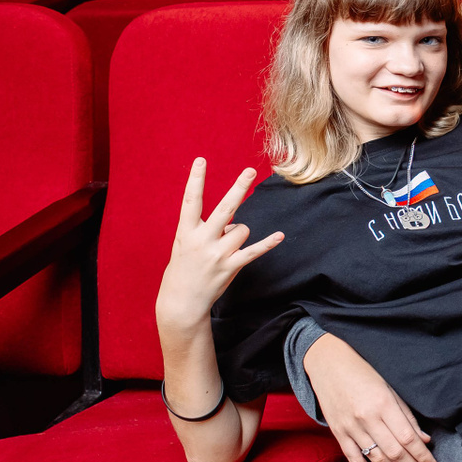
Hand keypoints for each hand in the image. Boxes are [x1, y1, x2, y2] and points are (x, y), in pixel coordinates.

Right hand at [155, 159, 281, 330]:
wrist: (181, 301)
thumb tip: (234, 220)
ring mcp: (218, 254)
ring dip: (238, 235)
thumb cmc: (184, 268)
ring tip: (224, 248)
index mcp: (186, 232)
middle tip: (250, 170)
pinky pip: (254, 251)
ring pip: (242, 229)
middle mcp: (202, 240)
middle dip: (238, 189)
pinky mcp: (231, 266)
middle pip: (225, 209)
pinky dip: (268, 244)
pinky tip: (280, 236)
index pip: (191, 201)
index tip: (201, 160)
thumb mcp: (186, 244)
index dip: (196, 180)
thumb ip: (206, 229)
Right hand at [303, 332, 435, 461]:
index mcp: (383, 404)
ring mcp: (350, 428)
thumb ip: (407, 415)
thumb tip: (424, 439)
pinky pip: (353, 459)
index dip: (422, 455)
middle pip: (395, 452)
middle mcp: (366, 418)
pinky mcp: (338, 433)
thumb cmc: (364, 372)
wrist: (328, 364)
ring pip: (377, 458)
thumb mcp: (391, 388)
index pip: (408, 438)